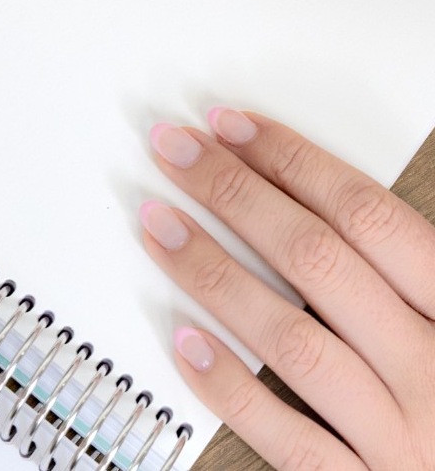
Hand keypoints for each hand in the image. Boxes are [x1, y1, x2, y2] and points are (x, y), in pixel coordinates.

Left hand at [140, 108, 434, 468]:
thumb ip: (390, 260)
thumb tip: (294, 179)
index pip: (364, 213)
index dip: (289, 159)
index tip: (228, 127)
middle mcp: (430, 368)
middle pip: (316, 258)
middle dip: (234, 193)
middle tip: (176, 153)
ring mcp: (399, 435)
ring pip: (292, 337)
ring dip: (213, 271)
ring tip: (159, 224)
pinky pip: (290, 439)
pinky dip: (232, 386)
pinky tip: (185, 340)